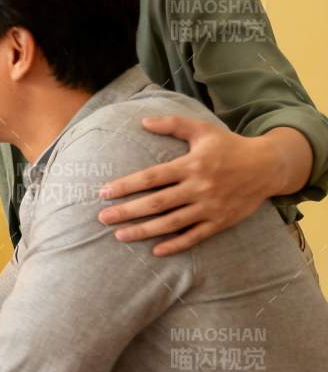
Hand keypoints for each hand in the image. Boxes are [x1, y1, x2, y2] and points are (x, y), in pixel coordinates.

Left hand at [98, 117, 278, 254]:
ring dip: (144, 231)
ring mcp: (210, 207)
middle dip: (128, 212)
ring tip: (120, 235)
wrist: (268, 166)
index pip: (152, 178)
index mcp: (191, 165)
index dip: (126, 186)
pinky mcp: (220, 221)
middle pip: (157, 203)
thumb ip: (173, 125)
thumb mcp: (203, 130)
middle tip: (102, 218)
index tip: (103, 193)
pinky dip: (176, 245)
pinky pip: (195, 236)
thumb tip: (143, 121)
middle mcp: (199, 187)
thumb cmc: (229, 146)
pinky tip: (155, 250)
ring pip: (172, 222)